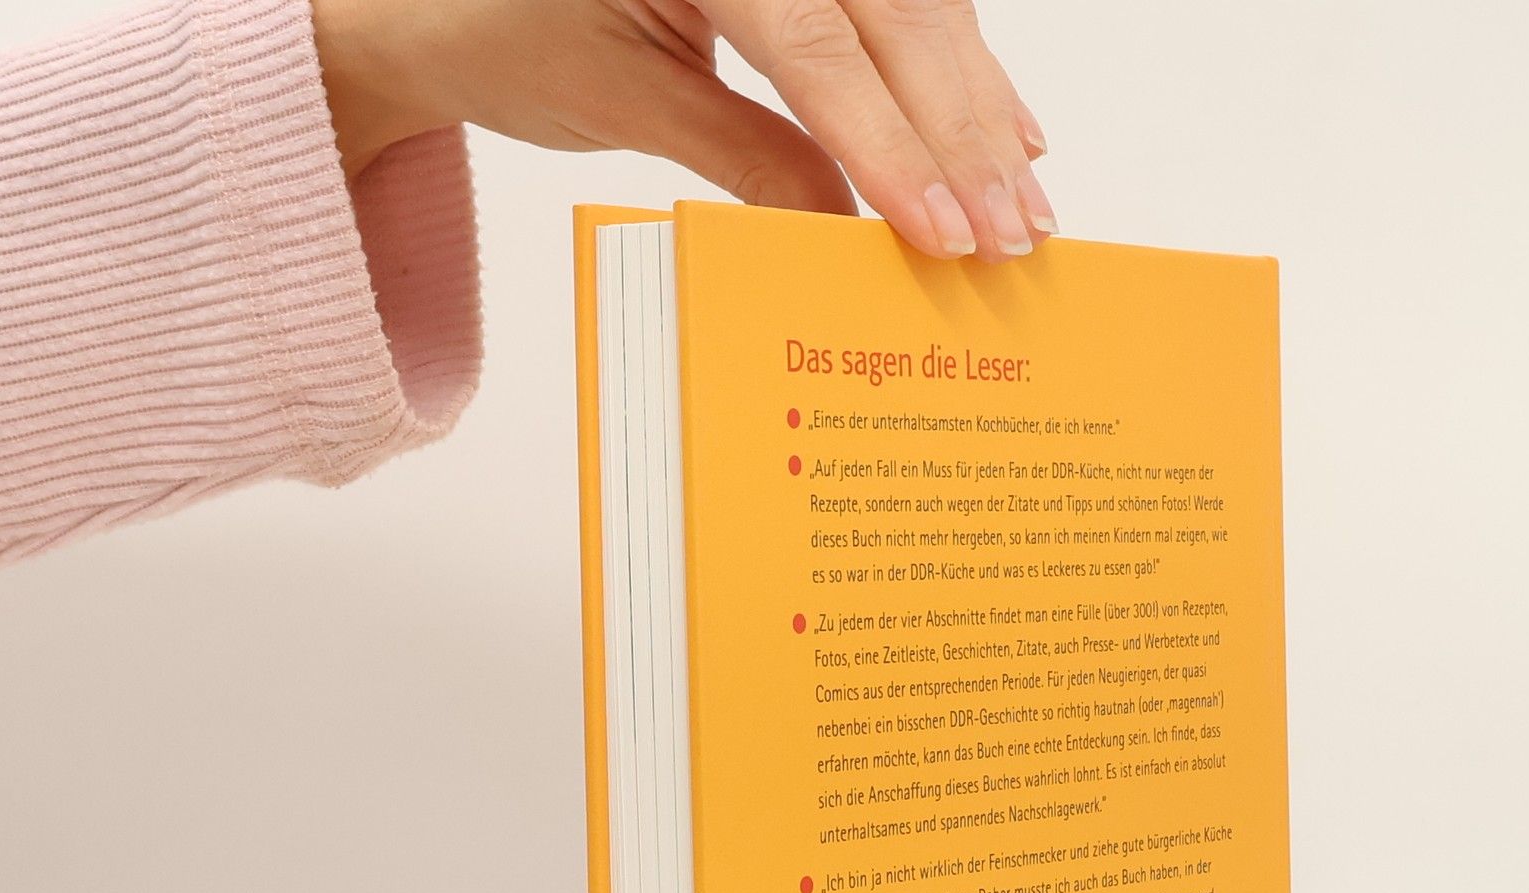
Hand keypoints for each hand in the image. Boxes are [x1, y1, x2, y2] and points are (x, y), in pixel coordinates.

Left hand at [310, 0, 1053, 260]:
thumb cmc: (505, 31)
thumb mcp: (616, 97)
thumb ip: (741, 155)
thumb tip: (847, 229)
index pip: (818, 43)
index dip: (893, 144)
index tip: (944, 231)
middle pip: (892, 13)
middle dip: (961, 131)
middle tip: (1010, 233)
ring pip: (917, 4)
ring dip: (978, 106)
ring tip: (1023, 200)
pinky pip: (901, 4)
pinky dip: (958, 70)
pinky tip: (1006, 129)